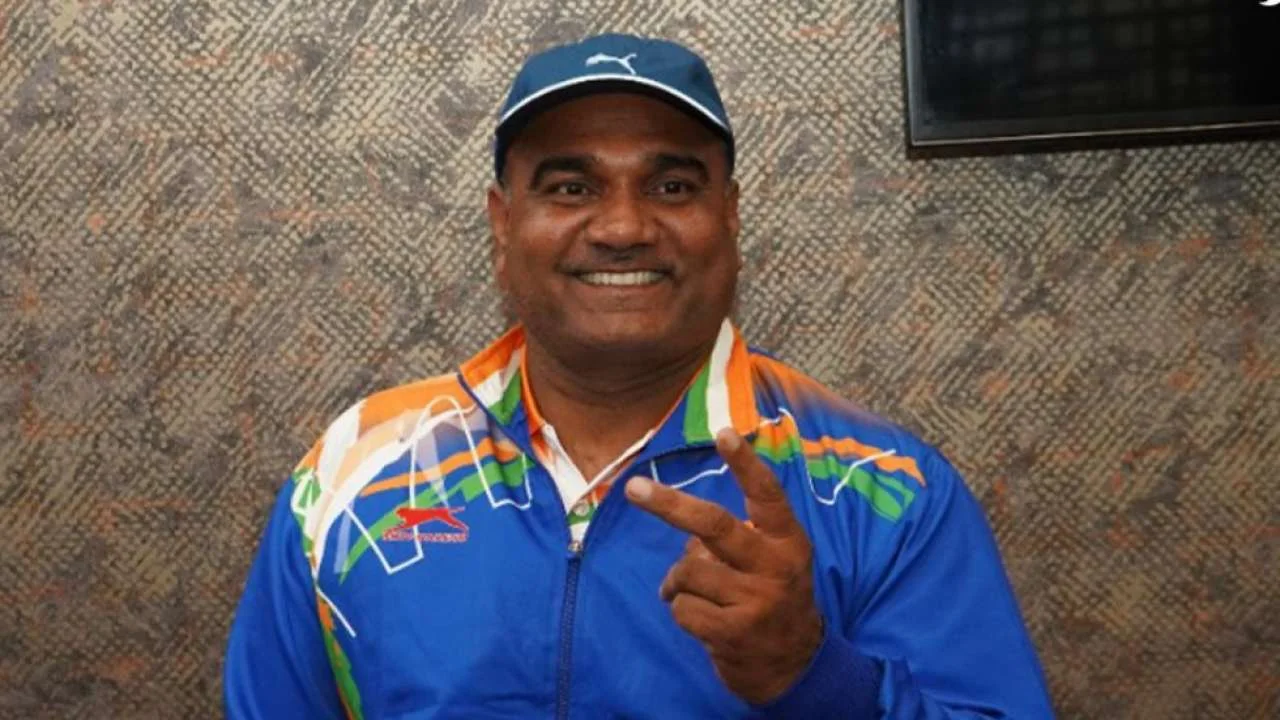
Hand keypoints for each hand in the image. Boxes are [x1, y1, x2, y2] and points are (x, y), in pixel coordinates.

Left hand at [624, 428, 823, 704]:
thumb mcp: (773, 560)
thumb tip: (687, 532)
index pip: (767, 495)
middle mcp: (775, 567)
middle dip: (669, 504)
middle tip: (633, 487)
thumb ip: (740, 536)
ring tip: (690, 591)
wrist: (795, 665)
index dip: (745, 464)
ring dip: (677, 580)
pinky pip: (682, 608)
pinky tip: (701, 618)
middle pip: (714, 526)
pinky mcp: (734, 633)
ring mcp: (755, 601)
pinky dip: (680, 609)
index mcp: (787, 541)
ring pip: (688, 570)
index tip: (723, 433)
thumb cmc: (773, 597)